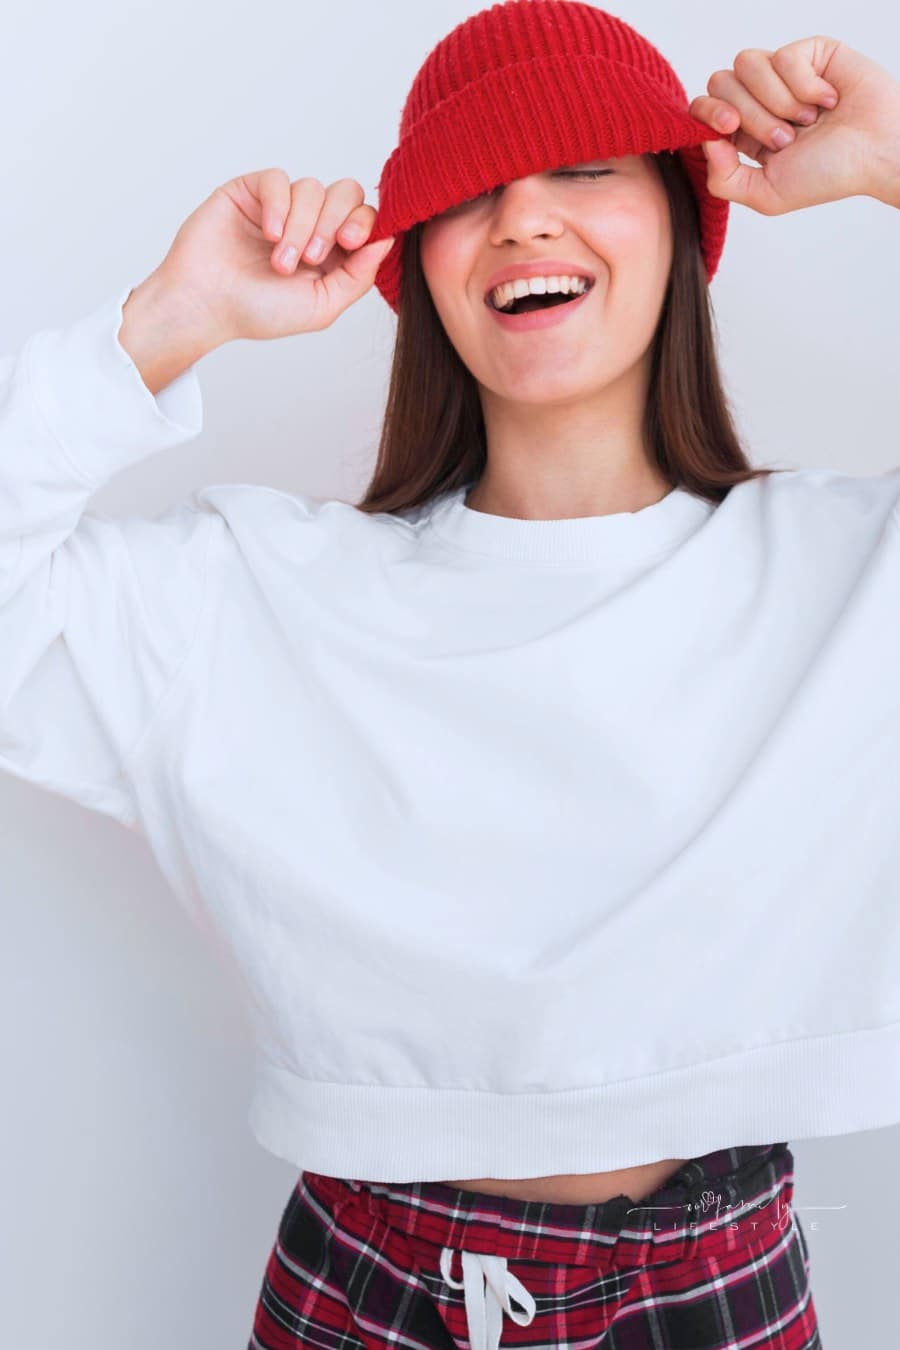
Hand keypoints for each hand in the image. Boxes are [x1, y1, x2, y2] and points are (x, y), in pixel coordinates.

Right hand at [154, 169, 394, 343]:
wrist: (206, 306)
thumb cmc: (259, 312)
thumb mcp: (322, 305)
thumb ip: (359, 276)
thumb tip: (388, 239)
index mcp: (333, 250)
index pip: (365, 217)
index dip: (365, 223)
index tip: (352, 242)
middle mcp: (310, 222)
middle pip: (346, 192)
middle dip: (335, 221)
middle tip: (314, 257)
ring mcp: (281, 205)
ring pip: (312, 188)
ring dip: (301, 226)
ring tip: (280, 261)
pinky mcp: (250, 191)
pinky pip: (279, 179)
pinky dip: (279, 206)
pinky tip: (270, 235)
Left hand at [689, 37, 899, 214]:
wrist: (876, 152)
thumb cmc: (827, 175)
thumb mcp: (767, 194)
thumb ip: (724, 180)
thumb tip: (705, 142)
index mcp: (743, 132)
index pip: (702, 108)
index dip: (707, 114)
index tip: (729, 128)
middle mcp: (758, 99)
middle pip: (721, 82)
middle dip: (750, 113)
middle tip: (784, 138)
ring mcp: (782, 73)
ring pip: (746, 64)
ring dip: (777, 101)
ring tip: (806, 122)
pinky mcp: (808, 52)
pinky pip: (784, 57)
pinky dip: (805, 86)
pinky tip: (827, 101)